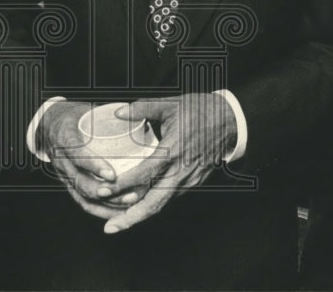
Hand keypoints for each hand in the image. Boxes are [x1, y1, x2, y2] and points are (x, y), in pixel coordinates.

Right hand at [37, 100, 129, 219]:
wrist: (49, 124)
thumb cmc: (73, 115)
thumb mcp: (86, 108)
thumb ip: (108, 113)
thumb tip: (139, 114)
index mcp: (64, 136)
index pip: (76, 153)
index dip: (94, 166)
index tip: (112, 174)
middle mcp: (61, 158)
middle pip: (79, 181)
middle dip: (104, 191)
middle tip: (128, 193)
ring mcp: (63, 173)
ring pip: (82, 194)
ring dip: (106, 203)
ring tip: (130, 203)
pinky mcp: (68, 183)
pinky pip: (82, 201)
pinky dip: (100, 210)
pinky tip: (118, 213)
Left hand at [100, 93, 236, 233]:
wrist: (229, 121)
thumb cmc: (199, 110)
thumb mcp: (170, 104)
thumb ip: (142, 108)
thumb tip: (117, 113)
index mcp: (172, 151)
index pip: (144, 174)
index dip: (122, 185)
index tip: (102, 190)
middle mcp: (180, 171)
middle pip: (154, 203)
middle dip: (130, 218)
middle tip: (109, 227)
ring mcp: (189, 180)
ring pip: (162, 204)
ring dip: (140, 215)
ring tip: (118, 223)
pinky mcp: (193, 183)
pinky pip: (170, 198)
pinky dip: (153, 205)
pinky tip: (138, 208)